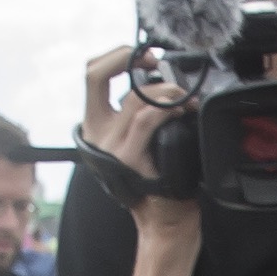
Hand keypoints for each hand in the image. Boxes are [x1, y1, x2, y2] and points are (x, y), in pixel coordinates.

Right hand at [77, 45, 200, 235]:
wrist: (165, 219)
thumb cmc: (159, 179)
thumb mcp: (142, 140)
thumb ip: (139, 114)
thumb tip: (159, 83)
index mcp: (94, 125)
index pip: (92, 75)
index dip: (116, 56)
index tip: (144, 57)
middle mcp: (94, 132)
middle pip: (95, 74)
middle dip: (126, 58)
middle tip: (154, 60)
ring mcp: (109, 145)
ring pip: (133, 98)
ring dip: (164, 90)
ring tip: (184, 97)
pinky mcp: (127, 157)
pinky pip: (148, 119)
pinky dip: (167, 108)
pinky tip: (181, 111)